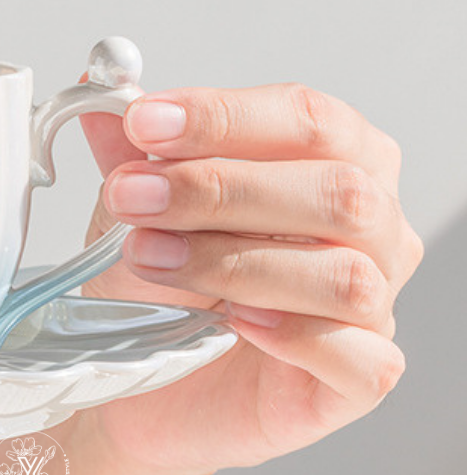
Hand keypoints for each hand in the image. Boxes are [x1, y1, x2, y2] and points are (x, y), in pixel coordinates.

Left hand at [78, 82, 422, 474]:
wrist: (143, 391)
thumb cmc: (161, 292)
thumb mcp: (136, 211)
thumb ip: (129, 150)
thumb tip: (99, 83)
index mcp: (335, 162)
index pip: (307, 118)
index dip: (223, 117)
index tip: (142, 123)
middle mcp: (371, 229)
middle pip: (335, 189)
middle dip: (219, 188)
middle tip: (132, 196)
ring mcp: (375, 307)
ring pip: (343, 274)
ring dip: (233, 261)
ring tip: (150, 258)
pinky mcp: (361, 379)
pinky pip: (359, 357)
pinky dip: (294, 335)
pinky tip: (232, 323)